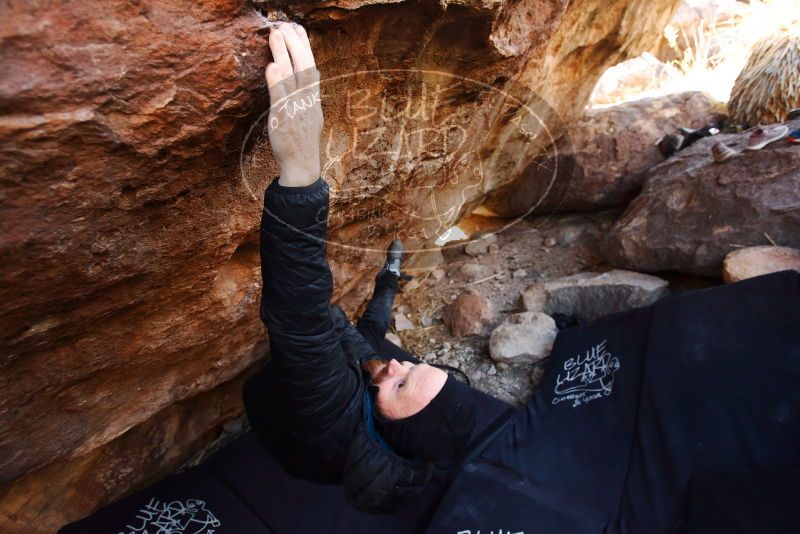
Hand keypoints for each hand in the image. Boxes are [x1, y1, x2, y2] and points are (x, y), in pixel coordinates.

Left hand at [265, 23, 322, 186]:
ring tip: (275, 34)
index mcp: (313, 99)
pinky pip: (280, 97)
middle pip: (304, 66)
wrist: (302, 165)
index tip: (298, 28)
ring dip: (283, 53)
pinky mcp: (283, 119)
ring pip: (292, 76)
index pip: (311, 66)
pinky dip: (276, 81)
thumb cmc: (302, 141)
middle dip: (295, 43)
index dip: (305, 46)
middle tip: (285, 24)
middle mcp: (306, 101)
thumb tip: (306, 76)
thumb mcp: (310, 115)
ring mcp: (295, 109)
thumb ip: (307, 95)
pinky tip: (271, 66)